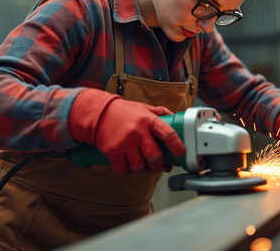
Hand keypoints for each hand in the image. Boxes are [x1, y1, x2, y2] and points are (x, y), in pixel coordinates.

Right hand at [69, 89, 185, 173]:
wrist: (99, 113)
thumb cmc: (124, 112)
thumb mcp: (144, 108)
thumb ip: (160, 113)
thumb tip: (176, 118)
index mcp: (148, 120)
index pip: (168, 133)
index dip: (177, 146)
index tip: (180, 153)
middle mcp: (137, 131)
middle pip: (154, 157)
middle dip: (160, 165)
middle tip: (160, 166)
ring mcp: (124, 142)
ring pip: (139, 166)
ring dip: (143, 170)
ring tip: (143, 165)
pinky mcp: (112, 151)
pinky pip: (123, 170)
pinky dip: (127, 171)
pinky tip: (129, 165)